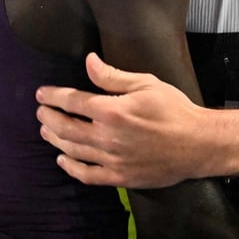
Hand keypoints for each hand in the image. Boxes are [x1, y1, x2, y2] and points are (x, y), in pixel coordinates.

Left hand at [36, 52, 206, 188]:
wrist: (197, 144)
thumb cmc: (174, 109)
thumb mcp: (146, 84)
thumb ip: (113, 76)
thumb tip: (89, 61)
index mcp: (112, 110)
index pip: (73, 101)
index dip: (53, 96)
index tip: (42, 94)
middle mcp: (107, 136)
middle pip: (65, 127)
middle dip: (48, 118)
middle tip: (40, 112)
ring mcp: (111, 159)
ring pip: (73, 150)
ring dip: (54, 139)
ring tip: (45, 131)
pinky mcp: (119, 177)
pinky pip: (87, 175)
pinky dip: (71, 167)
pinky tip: (63, 159)